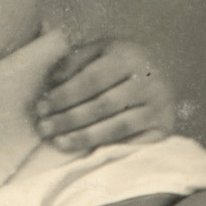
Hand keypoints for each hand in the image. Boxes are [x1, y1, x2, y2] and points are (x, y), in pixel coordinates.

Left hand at [34, 37, 175, 152]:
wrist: (163, 73)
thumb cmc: (118, 64)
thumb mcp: (98, 52)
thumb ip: (73, 61)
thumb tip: (52, 81)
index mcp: (130, 56)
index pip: (91, 79)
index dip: (64, 95)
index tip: (41, 107)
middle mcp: (149, 81)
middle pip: (103, 105)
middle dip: (69, 119)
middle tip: (44, 128)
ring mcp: (160, 106)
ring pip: (117, 127)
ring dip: (84, 137)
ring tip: (58, 142)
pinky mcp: (164, 129)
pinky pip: (133, 143)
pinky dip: (107, 149)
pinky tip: (85, 153)